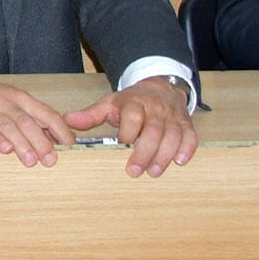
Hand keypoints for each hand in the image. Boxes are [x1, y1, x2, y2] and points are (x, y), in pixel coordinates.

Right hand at [0, 73, 73, 167]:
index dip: (60, 130)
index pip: (46, 113)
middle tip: (51, 160)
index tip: (70, 146)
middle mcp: (8, 103)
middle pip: (27, 122)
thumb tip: (63, 140)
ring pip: (8, 126)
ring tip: (31, 161)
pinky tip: (5, 149)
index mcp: (23, 99)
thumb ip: (38, 120)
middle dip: (41, 142)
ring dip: (22, 144)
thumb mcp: (17, 103)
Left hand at [66, 77, 196, 176]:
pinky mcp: (186, 124)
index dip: (128, 132)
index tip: (121, 146)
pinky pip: (191, 136)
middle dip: (145, 151)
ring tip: (155, 172)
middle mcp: (156, 109)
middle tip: (135, 171)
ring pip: (172, 136)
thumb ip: (90, 115)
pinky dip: (187, 149)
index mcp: (134, 103)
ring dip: (164, 155)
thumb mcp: (109, 104)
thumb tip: (68, 121)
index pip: (133, 116)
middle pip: (153, 130)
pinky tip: (180, 161)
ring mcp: (173, 117)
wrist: (159, 87)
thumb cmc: (131, 102)